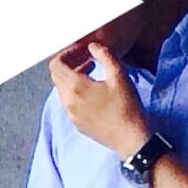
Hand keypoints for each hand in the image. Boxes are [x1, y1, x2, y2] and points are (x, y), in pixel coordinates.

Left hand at [48, 41, 149, 159]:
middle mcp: (68, 102)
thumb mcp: (119, 75)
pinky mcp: (77, 125)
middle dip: (68, 65)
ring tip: (91, 74)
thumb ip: (104, 55)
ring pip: (62, 91)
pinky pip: (69, 104)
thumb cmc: (126, 108)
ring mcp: (71, 116)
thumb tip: (93, 47)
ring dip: (72, 79)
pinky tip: (92, 93)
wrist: (131, 141)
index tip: (81, 51)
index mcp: (76, 87)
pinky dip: (75, 94)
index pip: (56, 65)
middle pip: (57, 77)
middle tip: (86, 60)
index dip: (66, 54)